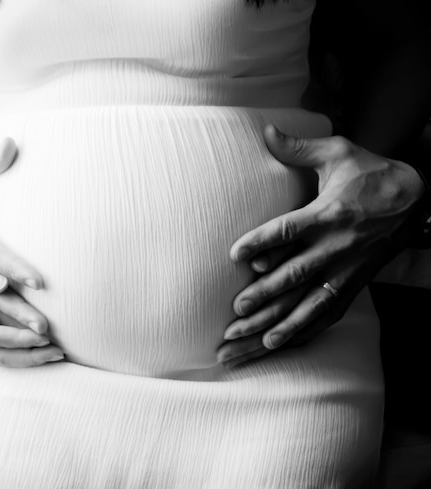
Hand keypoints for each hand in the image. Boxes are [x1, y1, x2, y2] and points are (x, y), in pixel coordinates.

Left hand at [217, 125, 424, 367]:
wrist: (416, 199)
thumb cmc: (370, 174)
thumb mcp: (338, 152)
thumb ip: (298, 148)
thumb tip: (266, 130)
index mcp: (328, 214)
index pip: (287, 230)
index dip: (260, 242)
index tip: (234, 254)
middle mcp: (336, 247)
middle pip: (295, 275)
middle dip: (264, 296)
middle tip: (236, 313)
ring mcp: (346, 270)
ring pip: (309, 303)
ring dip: (280, 324)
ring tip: (252, 341)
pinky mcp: (353, 284)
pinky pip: (327, 313)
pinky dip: (304, 330)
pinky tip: (281, 344)